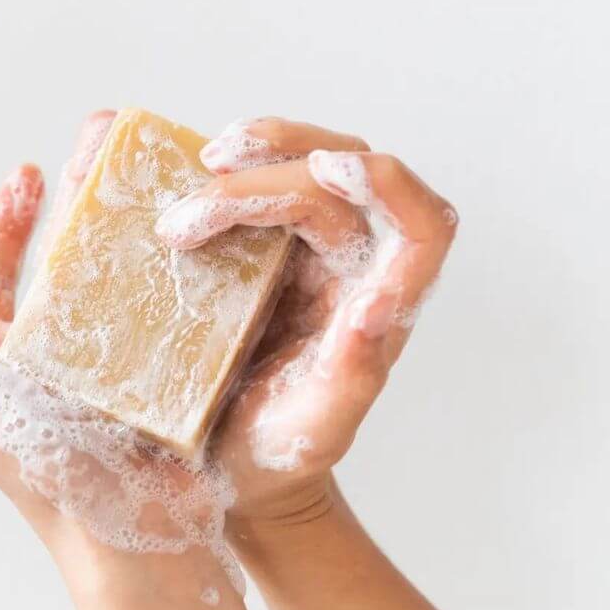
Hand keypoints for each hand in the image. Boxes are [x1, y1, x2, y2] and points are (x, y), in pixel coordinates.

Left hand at [0, 113, 290, 609]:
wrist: (131, 535)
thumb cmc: (46, 473)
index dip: (3, 226)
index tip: (26, 178)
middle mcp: (48, 366)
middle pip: (47, 271)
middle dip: (53, 218)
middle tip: (73, 169)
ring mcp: (104, 372)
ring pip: (100, 288)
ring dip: (107, 239)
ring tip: (122, 195)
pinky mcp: (153, 381)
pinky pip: (151, 316)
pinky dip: (154, 279)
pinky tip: (170, 248)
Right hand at [155, 117, 458, 532]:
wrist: (232, 459)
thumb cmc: (280, 455)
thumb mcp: (315, 429)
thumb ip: (352, 376)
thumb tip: (376, 305)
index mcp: (379, 306)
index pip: (423, 225)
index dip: (390, 184)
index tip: (323, 173)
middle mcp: (352, 266)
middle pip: (344, 176)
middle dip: (272, 169)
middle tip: (195, 200)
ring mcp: (309, 251)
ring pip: (307, 164)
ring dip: (258, 150)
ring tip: (201, 161)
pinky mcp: (265, 247)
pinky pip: (260, 184)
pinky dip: (228, 170)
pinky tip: (186, 175)